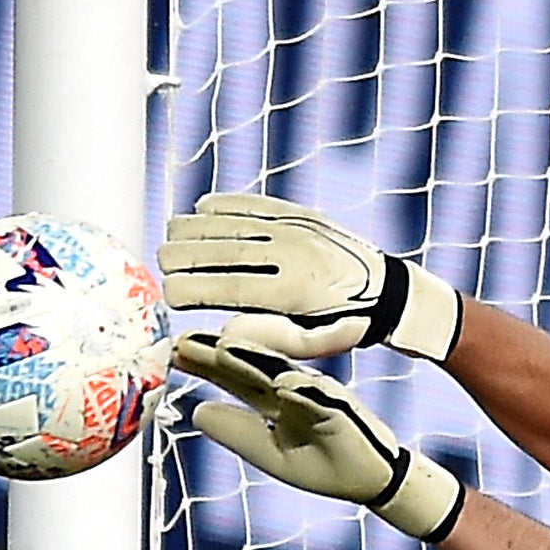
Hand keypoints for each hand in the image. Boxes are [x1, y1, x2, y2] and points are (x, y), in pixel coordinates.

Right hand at [160, 192, 463, 362]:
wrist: (390, 290)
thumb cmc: (344, 326)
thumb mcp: (312, 344)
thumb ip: (269, 338)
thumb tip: (225, 330)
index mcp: (294, 293)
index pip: (231, 287)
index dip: (193, 289)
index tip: (167, 294)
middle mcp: (292, 254)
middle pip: (224, 251)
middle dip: (185, 256)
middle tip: (159, 264)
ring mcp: (295, 229)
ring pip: (234, 223)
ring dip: (196, 228)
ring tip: (170, 238)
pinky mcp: (299, 214)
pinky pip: (253, 204)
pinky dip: (225, 205)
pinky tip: (201, 209)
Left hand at [174, 331, 465, 543]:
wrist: (370, 480)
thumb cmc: (321, 465)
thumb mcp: (269, 452)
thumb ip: (236, 431)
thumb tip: (196, 411)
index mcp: (272, 398)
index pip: (232, 376)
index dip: (202, 364)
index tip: (170, 352)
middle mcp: (291, 388)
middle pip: (249, 366)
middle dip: (217, 353)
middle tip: (183, 339)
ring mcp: (315, 395)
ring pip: (280, 372)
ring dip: (254, 359)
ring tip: (223, 348)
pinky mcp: (341, 409)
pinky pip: (320, 397)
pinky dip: (302, 390)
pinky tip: (282, 382)